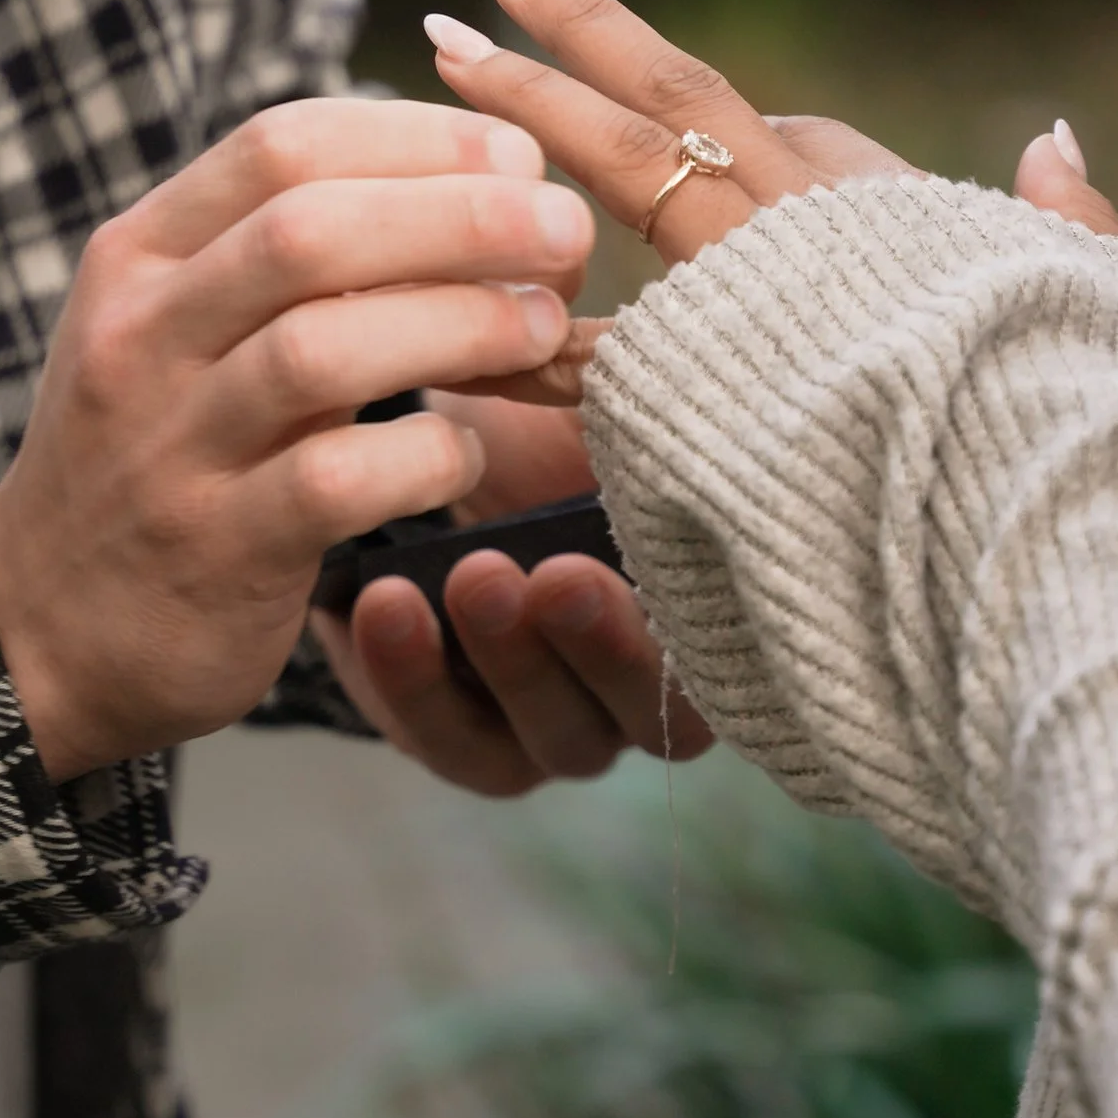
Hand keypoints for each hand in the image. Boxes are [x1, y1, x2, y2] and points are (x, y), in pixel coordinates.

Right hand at [0, 96, 593, 781]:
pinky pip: (339, 482)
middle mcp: (142, 334)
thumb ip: (295, 250)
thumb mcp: (188, 325)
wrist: (43, 631)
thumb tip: (476, 169)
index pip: (281, 143)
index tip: (517, 155)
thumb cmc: (159, 452)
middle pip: (309, 230)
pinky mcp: (217, 548)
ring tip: (543, 330)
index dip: (417, 135)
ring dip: (460, 326)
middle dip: (461, 215)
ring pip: (322, 351)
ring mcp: (170, 444)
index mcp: (142, 253)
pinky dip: (427, 457)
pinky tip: (463, 455)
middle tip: (565, 229)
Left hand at [315, 393, 716, 795]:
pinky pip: (447, 739)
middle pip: (650, 714)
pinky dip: (410, 678)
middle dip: (602, 646)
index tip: (656, 554)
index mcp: (706, 618)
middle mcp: (645, 691)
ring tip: (471, 574)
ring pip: (557, 738)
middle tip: (556, 576)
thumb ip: (657, 405)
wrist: (424, 457)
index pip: (734, 659)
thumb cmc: (546, 429)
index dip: (701, 624)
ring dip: (512, 662)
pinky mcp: (463, 739)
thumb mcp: (607, 402)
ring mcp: (558, 728)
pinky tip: (383, 603)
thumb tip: (692, 377)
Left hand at [425, 0, 1117, 465]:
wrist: (1051, 538)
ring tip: (431, 64)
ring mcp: (745, 306)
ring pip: (608, 180)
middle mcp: (804, 233)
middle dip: (570, 34)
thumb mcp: (1098, 309)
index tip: (604, 24)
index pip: (756, 122)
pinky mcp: (697, 401)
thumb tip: (1049, 136)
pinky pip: (578, 346)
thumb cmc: (1089, 429)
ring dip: (514, 119)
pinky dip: (506, 316)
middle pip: (666, 106)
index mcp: (882, 212)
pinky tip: (438, 284)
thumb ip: (1068, 222)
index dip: (667, 73)